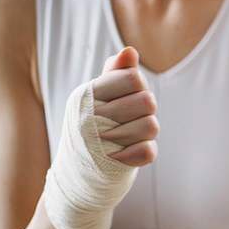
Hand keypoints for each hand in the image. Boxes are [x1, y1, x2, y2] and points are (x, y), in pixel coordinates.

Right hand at [42, 46, 158, 228]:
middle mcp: (88, 116)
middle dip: (146, 112)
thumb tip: (129, 51)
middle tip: (129, 121)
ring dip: (145, 134)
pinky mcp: (112, 166)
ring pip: (152, 126)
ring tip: (128, 138)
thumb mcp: (98, 99)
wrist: (77, 178)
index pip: (133, 77)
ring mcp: (99, 142)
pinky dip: (143, 154)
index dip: (138, 88)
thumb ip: (115, 74)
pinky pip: (148, 152)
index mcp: (87, 95)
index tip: (127, 98)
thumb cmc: (93, 130)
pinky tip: (128, 155)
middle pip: (148, 101)